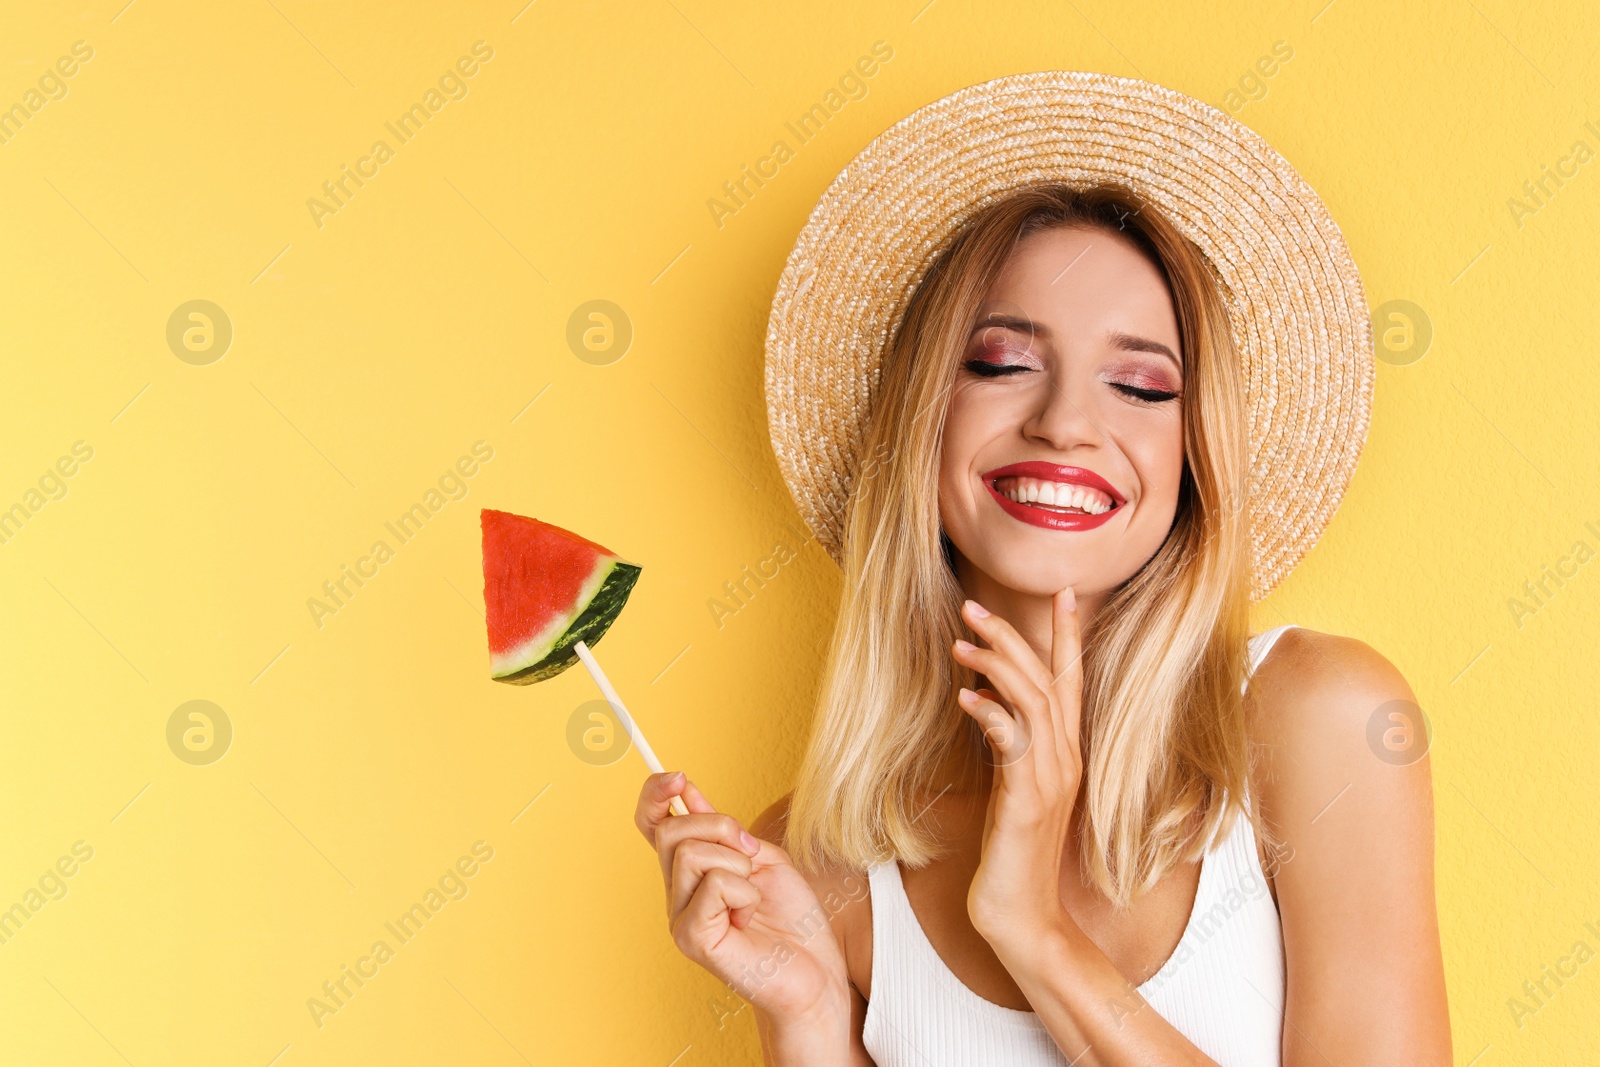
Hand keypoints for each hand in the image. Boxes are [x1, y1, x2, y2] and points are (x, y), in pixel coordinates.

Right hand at [634, 772, 850, 1028]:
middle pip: (671, 831)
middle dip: (720, 826)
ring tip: (753, 894)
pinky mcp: (692, 939)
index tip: (679, 777)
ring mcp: (679, 919)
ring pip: (691, 854)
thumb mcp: (761, 856)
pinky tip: (750, 916)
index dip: (655, 794)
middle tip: (752, 853)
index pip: (651, 825)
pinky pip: (713, 886)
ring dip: (738, 864)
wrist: (814, 971)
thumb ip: (723, 829)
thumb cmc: (791, 918)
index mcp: (689, 872)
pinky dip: (745, 892)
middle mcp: (676, 894)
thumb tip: (685, 790)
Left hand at [950, 588, 1083, 948]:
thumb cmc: (1012, 853)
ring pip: (1033, 700)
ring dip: (995, 664)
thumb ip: (1011, 748)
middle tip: (973, 605)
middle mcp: (1066, 758)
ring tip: (959, 641)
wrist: (1022, 914)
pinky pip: (1013, 742)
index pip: (1071, 681)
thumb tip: (988, 706)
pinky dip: (990, 713)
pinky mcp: (1027, 799)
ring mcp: (1051, 778)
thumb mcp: (1014, 789)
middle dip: (1013, 635)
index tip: (1059, 592)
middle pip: (1048, 680)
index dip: (1067, 636)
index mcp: (1066, 753)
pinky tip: (964, 697)